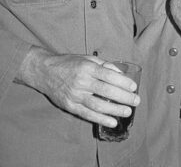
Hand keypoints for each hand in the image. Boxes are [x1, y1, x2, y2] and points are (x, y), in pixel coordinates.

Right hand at [16, 48, 139, 126]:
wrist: (45, 72)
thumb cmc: (69, 63)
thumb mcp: (86, 58)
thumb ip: (103, 65)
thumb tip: (120, 72)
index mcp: (87, 68)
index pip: (109, 75)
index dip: (123, 82)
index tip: (134, 87)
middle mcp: (82, 81)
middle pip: (106, 91)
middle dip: (123, 97)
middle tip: (136, 101)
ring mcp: (75, 95)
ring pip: (98, 105)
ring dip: (115, 110)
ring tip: (127, 112)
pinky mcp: (70, 106)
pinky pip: (88, 114)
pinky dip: (101, 119)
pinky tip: (112, 122)